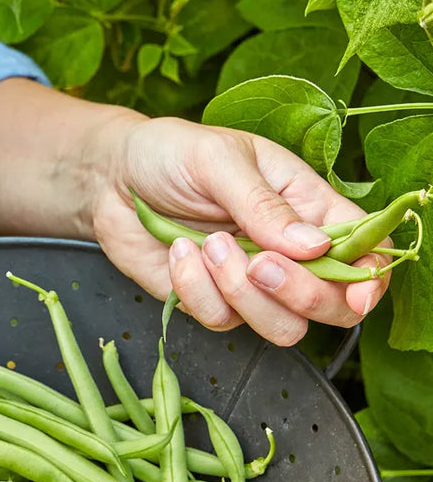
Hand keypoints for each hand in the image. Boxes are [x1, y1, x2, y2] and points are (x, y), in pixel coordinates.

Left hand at [91, 115, 388, 345]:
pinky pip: (220, 320)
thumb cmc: (172, 154)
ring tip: (208, 244)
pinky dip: (197, 290)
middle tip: (260, 261)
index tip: (356, 291)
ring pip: (278, 326)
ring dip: (242, 292)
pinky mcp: (208, 301)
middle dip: (301, 293)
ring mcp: (248, 284)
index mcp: (308, 208)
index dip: (369, 280)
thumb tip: (316, 247)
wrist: (112, 178)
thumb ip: (265, 205)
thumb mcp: (221, 161)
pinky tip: (179, 252)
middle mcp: (286, 254)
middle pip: (329, 306)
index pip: (364, 253)